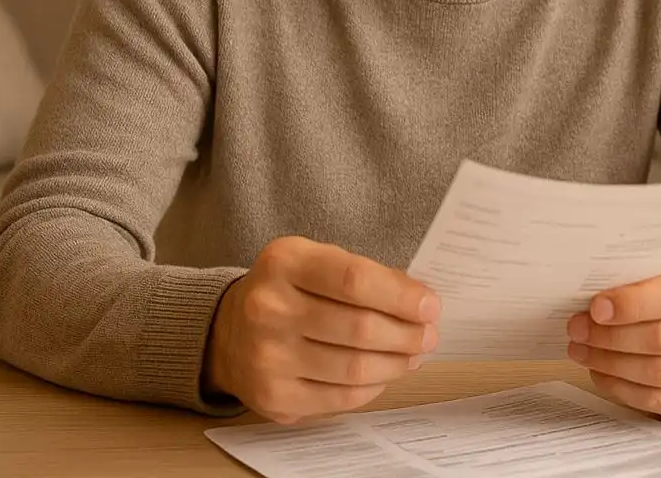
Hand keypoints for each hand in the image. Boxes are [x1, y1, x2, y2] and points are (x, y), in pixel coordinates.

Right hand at [204, 235, 440, 424]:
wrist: (229, 331)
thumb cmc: (291, 290)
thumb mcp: (321, 262)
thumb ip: (370, 275)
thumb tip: (422, 302)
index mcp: (284, 263)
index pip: (354, 280)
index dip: (401, 297)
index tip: (431, 306)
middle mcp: (268, 309)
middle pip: (359, 328)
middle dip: (407, 335)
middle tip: (429, 336)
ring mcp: (266, 358)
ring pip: (354, 369)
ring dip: (396, 364)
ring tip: (412, 355)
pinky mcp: (273, 396)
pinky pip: (340, 398)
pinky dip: (373, 387)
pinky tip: (383, 374)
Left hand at [566, 254, 660, 419]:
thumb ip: (636, 279)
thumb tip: (593, 302)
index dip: (631, 306)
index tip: (595, 308)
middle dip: (611, 337)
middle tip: (578, 330)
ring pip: (660, 373)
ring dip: (612, 365)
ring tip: (583, 351)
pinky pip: (660, 400)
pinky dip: (623, 390)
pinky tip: (602, 372)